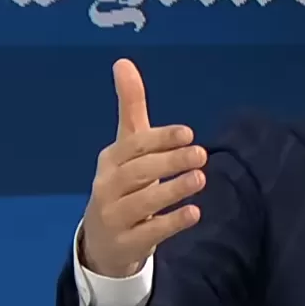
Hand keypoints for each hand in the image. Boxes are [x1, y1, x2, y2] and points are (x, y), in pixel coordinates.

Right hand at [79, 59, 206, 277]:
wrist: (103, 241)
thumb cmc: (123, 185)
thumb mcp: (127, 147)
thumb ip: (130, 108)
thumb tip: (123, 61)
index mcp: (110, 160)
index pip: (133, 146)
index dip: (160, 139)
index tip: (189, 133)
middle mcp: (107, 187)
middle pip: (138, 172)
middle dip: (169, 162)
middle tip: (201, 154)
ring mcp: (114, 217)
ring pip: (142, 202)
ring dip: (171, 190)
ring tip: (200, 179)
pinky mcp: (126, 243)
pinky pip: (149, 233)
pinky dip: (170, 223)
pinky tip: (194, 213)